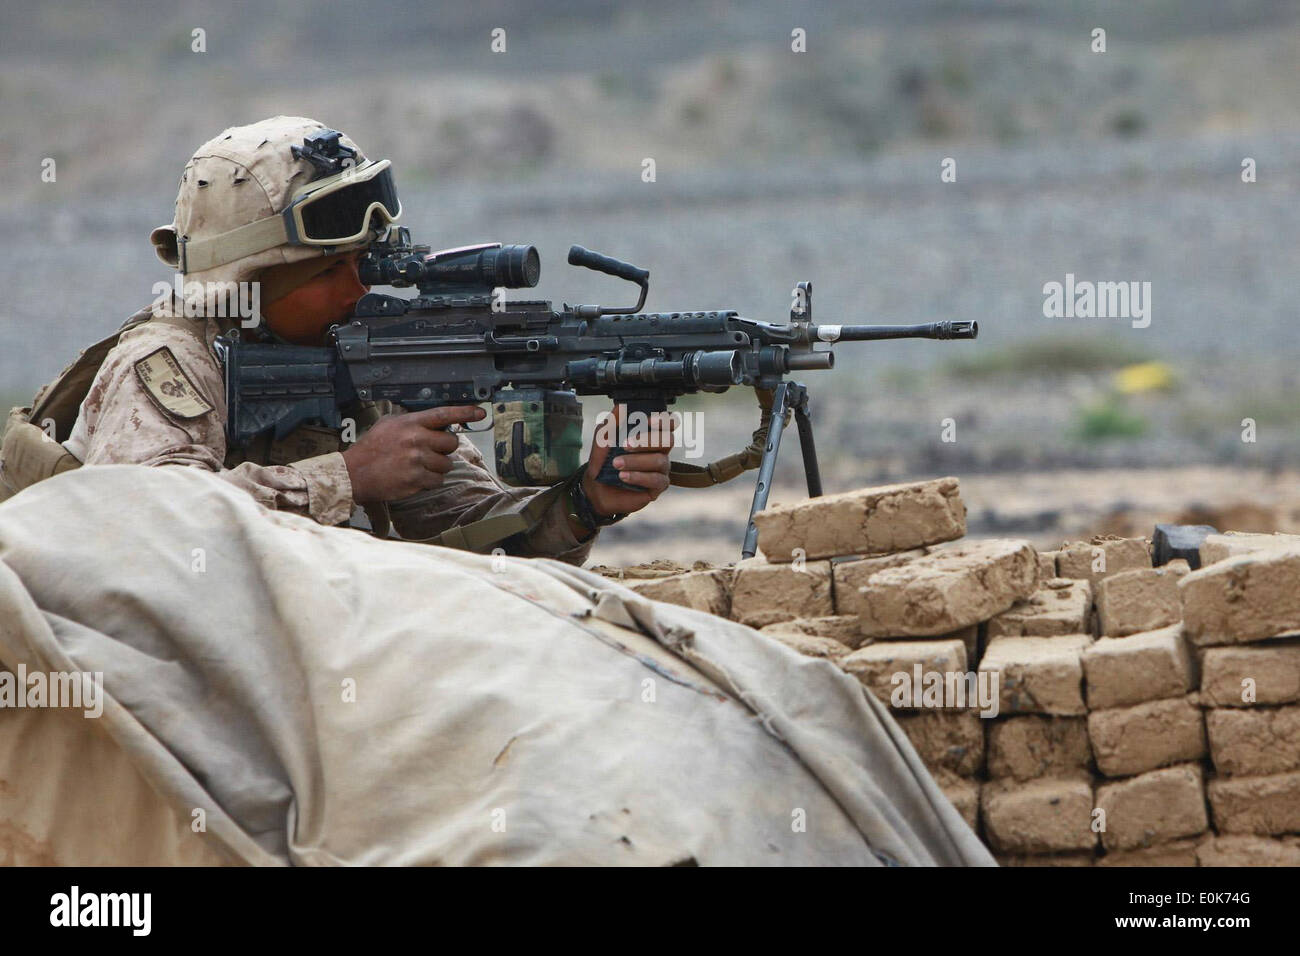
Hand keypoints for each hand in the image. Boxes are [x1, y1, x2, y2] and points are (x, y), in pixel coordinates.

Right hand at [341, 405, 484, 504]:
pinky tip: (415, 476)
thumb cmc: (371, 449)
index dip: (464, 413)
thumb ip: (413, 421)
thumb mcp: (389, 424)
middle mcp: (416, 439)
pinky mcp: (416, 479)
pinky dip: (430, 480)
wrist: (355, 473)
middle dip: (444, 448)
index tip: (479, 413)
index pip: (443, 414)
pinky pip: (438, 480)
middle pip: (451, 443)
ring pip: (446, 464)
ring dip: (437, 466)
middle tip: (430, 451)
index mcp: (410, 423)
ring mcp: (417, 460)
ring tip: (418, 465)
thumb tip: (437, 421)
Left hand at [581, 404, 675, 518]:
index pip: (668, 424)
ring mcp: (660, 469)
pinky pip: (656, 480)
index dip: (664, 420)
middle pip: (667, 440)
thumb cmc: (603, 461)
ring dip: (636, 461)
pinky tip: (624, 476)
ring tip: (616, 464)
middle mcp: (659, 451)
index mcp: (649, 436)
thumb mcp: (603, 439)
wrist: (596, 487)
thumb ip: (612, 422)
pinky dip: (639, 477)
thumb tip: (621, 406)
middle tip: (625, 445)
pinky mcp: (658, 486)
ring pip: (660, 461)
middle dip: (646, 441)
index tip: (648, 421)